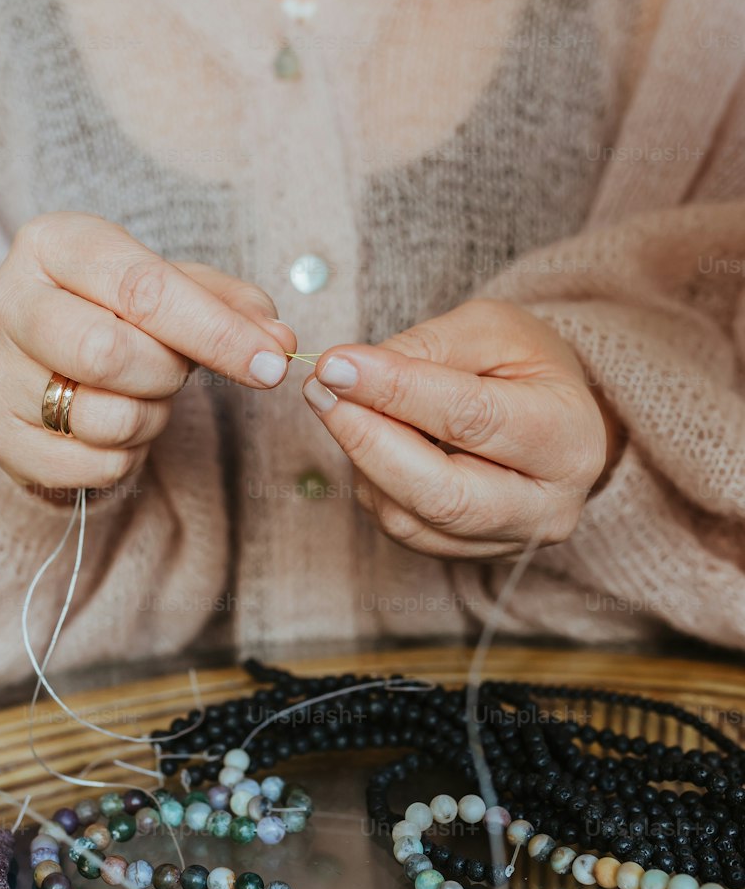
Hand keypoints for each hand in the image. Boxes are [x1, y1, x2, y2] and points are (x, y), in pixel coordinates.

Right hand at [0, 212, 295, 492]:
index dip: (216, 332)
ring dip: (149, 418)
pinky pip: (89, 466)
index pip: (142, 289)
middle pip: (107, 353)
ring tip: (141, 396)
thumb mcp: (173, 287)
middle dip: (166, 373)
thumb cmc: (116, 311)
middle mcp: (5, 300)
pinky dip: (124, 457)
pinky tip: (114, 427)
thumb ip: (230, 306)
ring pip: (101, 417)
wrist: (43, 355)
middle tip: (175, 370)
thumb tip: (279, 342)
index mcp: (52, 243)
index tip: (271, 362)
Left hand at [302, 298, 622, 558]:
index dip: (396, 391)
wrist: (553, 418)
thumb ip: (426, 349)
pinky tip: (370, 440)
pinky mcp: (467, 556)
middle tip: (320, 390)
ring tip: (341, 404)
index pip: (472, 418)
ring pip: (410, 518)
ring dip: (360, 459)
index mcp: (569, 438)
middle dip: (367, 439)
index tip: (336, 364)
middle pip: (441, 493)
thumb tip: (345, 373)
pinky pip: (400, 527)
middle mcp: (546, 507)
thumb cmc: (523, 367)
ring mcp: (507, 542)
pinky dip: (372, 481)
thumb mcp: (491, 331)